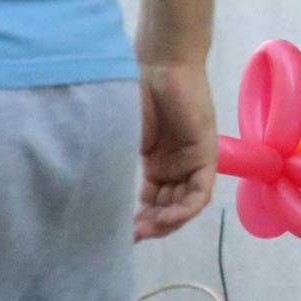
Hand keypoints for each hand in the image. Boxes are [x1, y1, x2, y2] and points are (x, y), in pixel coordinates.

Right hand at [135, 60, 218, 240]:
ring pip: (185, 204)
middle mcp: (175, 165)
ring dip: (168, 222)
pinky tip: (169, 217)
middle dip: (152, 225)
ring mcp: (191, 160)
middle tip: (133, 235)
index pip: (153, 201)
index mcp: (156, 162)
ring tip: (148, 229)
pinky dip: (187, 208)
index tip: (121, 234)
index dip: (140, 220)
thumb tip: (94, 195)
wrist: (158, 64)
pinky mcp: (206, 153)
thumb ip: (117, 164)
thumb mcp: (123, 137)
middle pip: (169, 207)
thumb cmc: (134, 93)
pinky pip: (201, 190)